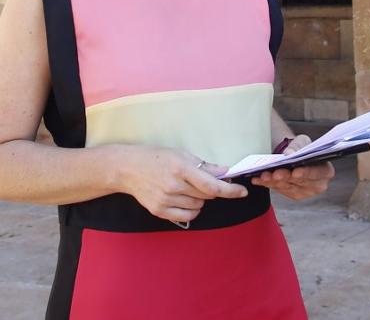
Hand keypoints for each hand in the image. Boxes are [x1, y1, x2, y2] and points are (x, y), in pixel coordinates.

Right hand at [112, 146, 247, 225]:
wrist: (127, 168)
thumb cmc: (155, 157)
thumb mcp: (180, 154)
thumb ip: (203, 165)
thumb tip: (224, 172)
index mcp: (181, 168)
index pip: (212, 184)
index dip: (230, 190)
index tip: (242, 192)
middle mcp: (174, 186)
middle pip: (207, 196)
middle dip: (211, 189)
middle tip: (201, 181)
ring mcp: (166, 200)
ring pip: (199, 206)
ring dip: (199, 199)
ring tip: (186, 187)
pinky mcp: (160, 212)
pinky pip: (187, 216)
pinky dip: (191, 210)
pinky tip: (183, 199)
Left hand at [251, 135, 334, 200]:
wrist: (294, 155)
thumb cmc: (301, 148)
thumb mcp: (302, 141)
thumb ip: (297, 146)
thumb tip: (289, 154)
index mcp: (326, 170)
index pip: (318, 173)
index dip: (306, 173)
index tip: (294, 172)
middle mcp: (318, 184)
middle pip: (301, 182)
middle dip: (286, 177)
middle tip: (274, 173)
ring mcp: (306, 192)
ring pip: (288, 187)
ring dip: (274, 182)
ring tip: (263, 175)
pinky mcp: (294, 194)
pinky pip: (280, 190)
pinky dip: (269, 184)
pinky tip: (259, 179)